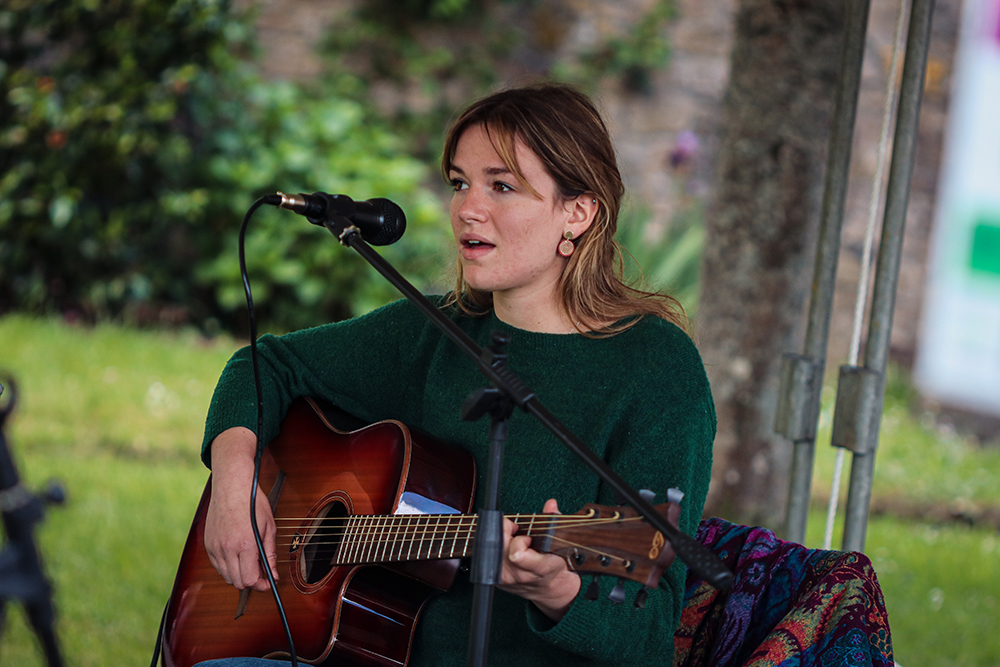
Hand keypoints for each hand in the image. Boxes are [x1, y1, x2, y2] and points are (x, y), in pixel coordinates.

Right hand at [203, 427, 278, 591]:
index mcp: (245, 545)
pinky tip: (238, 556)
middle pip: (237, 582)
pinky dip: (228, 566)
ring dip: (239, 575)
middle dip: (252, 582)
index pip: (249, 580)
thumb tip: (274, 574)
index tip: (269, 582)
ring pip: (226, 576)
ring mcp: (215, 547)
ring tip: (251, 562)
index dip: (261, 585)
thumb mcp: (269, 527)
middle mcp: (227, 549)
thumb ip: (270, 554)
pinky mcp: (208, 544)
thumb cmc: (253, 503)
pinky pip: (218, 566)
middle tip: (263, 574)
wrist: (232, 486)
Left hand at [498, 498, 580, 621]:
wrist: (548, 588)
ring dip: (498, 539)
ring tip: (511, 537)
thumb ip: (554, 521)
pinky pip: (487, 558)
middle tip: (515, 530)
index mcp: (539, 569)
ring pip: (490, 551)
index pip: (517, 555)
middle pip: (499, 548)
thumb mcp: (561, 544)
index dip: (519, 540)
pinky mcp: (496, 580)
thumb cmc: (554, 563)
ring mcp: (506, 580)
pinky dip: (494, 547)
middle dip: (505, 532)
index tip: (526, 536)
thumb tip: (551, 504)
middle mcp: (519, 576)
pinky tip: (505, 547)